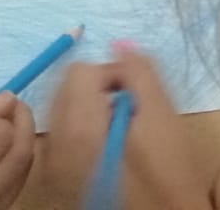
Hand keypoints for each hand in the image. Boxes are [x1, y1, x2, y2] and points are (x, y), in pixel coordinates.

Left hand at [45, 43, 209, 209]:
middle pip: (64, 86)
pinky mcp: (56, 175)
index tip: (137, 94)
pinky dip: (80, 127)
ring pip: (61, 108)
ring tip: (121, 127)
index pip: (79, 71)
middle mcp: (55, 144)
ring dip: (89, 106)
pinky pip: (60, 133)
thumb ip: (140, 73)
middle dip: (98, 89)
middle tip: (130, 108)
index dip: (113, 73)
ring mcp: (52, 163)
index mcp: (79, 127)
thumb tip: (120, 43)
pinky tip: (107, 144)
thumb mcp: (162, 117)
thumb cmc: (167, 173)